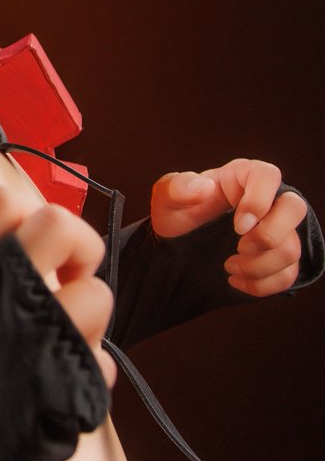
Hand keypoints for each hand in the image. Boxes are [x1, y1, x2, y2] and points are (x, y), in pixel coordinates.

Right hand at [0, 189, 115, 387]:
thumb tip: (20, 219)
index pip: (2, 201)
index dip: (25, 216)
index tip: (29, 248)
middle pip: (60, 225)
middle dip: (79, 247)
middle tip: (68, 275)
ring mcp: (38, 337)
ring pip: (97, 296)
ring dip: (86, 322)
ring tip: (57, 346)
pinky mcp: (69, 381)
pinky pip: (104, 359)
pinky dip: (88, 373)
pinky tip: (57, 387)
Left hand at [151, 158, 306, 296]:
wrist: (175, 248)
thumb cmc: (176, 214)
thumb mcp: (166, 198)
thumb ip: (177, 188)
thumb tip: (204, 187)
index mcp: (241, 178)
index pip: (268, 175)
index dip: (259, 202)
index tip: (238, 227)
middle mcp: (265, 200)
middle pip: (295, 208)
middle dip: (269, 236)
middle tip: (239, 247)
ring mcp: (275, 230)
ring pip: (292, 248)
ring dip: (260, 265)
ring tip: (229, 266)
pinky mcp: (276, 258)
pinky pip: (288, 275)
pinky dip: (262, 284)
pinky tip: (235, 280)